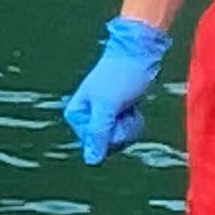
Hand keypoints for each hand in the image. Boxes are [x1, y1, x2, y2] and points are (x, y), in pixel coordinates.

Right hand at [63, 15, 170, 165]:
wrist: (138, 53)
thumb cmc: (121, 76)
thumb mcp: (108, 106)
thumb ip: (98, 133)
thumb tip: (91, 161)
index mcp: (76, 115)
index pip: (95, 144)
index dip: (111, 134)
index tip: (115, 114)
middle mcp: (86, 117)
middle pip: (106, 144)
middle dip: (122, 131)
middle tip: (125, 110)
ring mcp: (102, 115)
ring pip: (118, 139)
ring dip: (130, 126)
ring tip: (130, 107)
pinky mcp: (116, 113)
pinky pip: (125, 131)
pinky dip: (134, 122)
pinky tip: (133, 108)